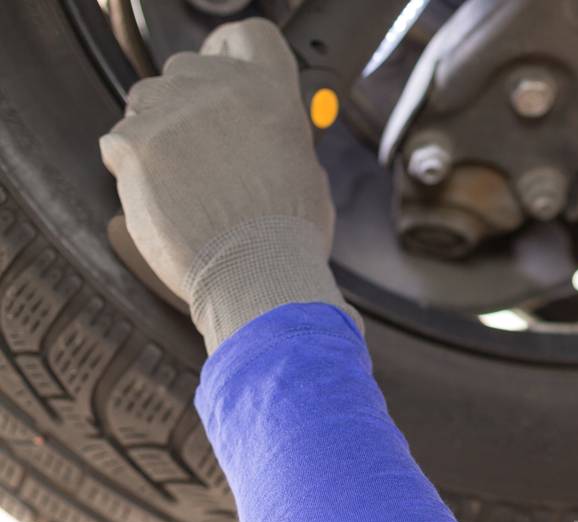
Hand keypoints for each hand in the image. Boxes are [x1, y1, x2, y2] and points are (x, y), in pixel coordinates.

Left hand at [99, 17, 362, 352]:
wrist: (256, 276)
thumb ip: (279, 137)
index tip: (222, 69)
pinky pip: (117, 142)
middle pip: (184, 68)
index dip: (230, 50)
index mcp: (271, 93)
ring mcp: (172, 112)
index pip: (247, 37)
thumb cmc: (287, 238)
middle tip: (199, 151)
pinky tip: (161, 198)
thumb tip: (265, 137)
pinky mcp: (133, 142)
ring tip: (181, 183)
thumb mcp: (307, 173)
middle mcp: (221, 89)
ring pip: (144, 102)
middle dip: (185, 103)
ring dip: (155, 134)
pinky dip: (130, 168)